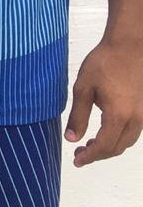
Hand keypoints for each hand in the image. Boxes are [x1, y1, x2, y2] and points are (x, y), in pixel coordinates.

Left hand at [65, 34, 142, 166]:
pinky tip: (107, 131)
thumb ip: (78, 116)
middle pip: (117, 148)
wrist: (130, 46)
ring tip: (90, 143)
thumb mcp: (83, 88)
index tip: (76, 160)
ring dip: (110, 147)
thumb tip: (71, 138)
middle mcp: (136, 119)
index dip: (89, 156)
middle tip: (79, 153)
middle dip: (98, 154)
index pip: (104, 146)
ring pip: (128, 141)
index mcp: (119, 115)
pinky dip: (120, 137)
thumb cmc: (105, 63)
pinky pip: (134, 131)